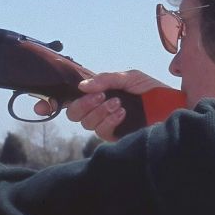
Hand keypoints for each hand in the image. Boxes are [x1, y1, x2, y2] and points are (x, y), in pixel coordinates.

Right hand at [39, 70, 172, 142]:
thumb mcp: (129, 78)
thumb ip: (106, 79)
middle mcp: (99, 110)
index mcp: (99, 94)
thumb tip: (83, 86)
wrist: (173, 107)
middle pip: (73, 113)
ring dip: (99, 110)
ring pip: (86, 122)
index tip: (41, 105)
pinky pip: (101, 131)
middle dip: (83, 104)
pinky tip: (122, 112)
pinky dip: (108, 119)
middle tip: (101, 96)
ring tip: (118, 103)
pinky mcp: (116, 137)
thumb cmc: (153, 91)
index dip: (50, 102)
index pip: (69, 99)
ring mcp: (107, 124)